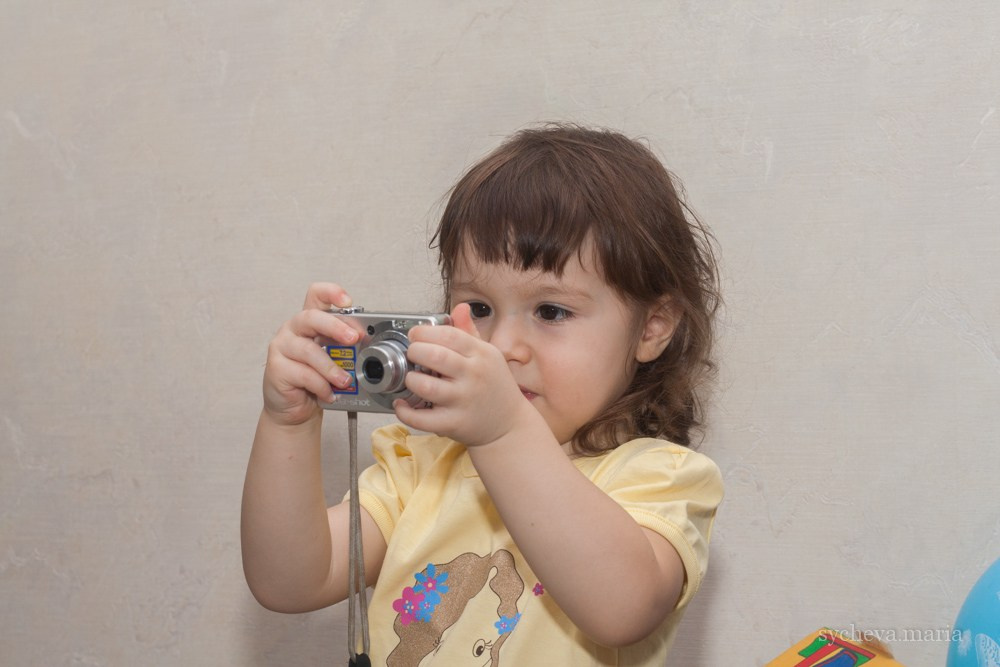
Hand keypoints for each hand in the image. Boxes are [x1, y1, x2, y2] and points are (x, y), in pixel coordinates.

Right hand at [261, 283, 359, 425]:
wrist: (294, 408)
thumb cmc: (315, 380)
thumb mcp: (333, 359)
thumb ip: (345, 349)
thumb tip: (367, 346)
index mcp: (309, 321)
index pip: (316, 295)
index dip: (330, 293)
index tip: (347, 301)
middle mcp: (293, 329)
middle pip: (311, 317)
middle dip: (336, 327)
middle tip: (353, 338)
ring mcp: (281, 347)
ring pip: (309, 351)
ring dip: (331, 367)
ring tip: (345, 380)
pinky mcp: (276, 368)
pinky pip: (304, 374)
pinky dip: (321, 386)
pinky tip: (329, 393)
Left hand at [394, 303, 537, 445]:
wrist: (510, 425)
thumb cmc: (495, 387)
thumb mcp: (488, 355)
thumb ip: (469, 332)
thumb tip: (460, 308)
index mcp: (481, 354)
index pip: (449, 335)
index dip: (425, 332)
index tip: (415, 335)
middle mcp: (473, 375)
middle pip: (435, 356)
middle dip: (414, 351)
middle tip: (412, 355)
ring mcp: (463, 400)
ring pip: (425, 386)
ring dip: (411, 380)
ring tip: (412, 378)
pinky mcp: (454, 423)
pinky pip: (421, 418)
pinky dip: (405, 412)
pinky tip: (403, 404)